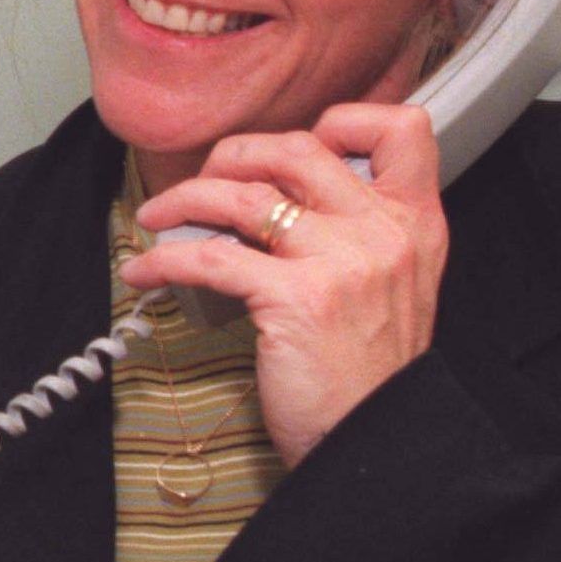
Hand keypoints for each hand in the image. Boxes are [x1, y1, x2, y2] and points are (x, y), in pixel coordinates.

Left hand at [118, 103, 447, 467]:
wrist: (375, 441)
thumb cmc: (370, 371)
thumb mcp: (395, 287)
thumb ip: (361, 233)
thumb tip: (283, 195)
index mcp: (415, 222)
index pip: (401, 128)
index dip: (342, 120)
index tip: (292, 151)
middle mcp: (383, 231)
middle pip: (298, 148)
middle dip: (235, 154)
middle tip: (205, 180)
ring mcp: (340, 261)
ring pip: (243, 195)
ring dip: (183, 200)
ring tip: (156, 218)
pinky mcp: (294, 299)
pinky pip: (211, 257)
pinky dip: (164, 260)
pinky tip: (144, 271)